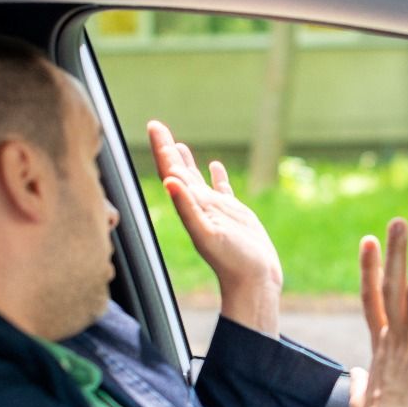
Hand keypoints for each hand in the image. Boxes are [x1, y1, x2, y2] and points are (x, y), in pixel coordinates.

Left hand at [147, 120, 281, 336]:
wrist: (254, 280)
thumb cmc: (232, 261)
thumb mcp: (207, 233)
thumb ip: (188, 208)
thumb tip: (170, 181)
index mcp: (191, 207)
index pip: (172, 172)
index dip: (162, 149)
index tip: (153, 126)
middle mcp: (200, 206)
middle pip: (179, 171)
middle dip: (167, 148)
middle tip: (156, 125)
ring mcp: (216, 210)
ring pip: (197, 179)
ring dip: (186, 160)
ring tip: (177, 143)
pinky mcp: (234, 214)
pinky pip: (222, 190)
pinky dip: (217, 176)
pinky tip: (214, 166)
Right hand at [348, 218, 407, 406]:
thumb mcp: (362, 400)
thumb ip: (358, 383)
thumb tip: (355, 376)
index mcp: (379, 347)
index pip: (372, 298)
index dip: (370, 269)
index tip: (368, 243)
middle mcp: (395, 337)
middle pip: (393, 285)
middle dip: (395, 252)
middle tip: (398, 222)